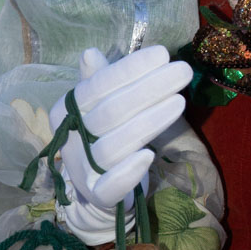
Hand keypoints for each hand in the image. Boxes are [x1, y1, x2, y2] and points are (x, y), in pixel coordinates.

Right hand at [49, 45, 192, 243]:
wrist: (99, 184)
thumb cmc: (106, 131)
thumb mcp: (101, 102)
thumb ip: (100, 79)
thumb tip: (90, 53)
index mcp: (67, 111)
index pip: (97, 86)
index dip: (130, 69)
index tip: (163, 53)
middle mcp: (70, 141)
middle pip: (110, 113)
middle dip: (150, 88)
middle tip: (183, 70)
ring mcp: (83, 171)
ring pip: (113, 147)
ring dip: (149, 123)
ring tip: (180, 103)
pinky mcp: (99, 196)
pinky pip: (110, 187)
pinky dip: (129, 172)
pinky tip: (150, 154)